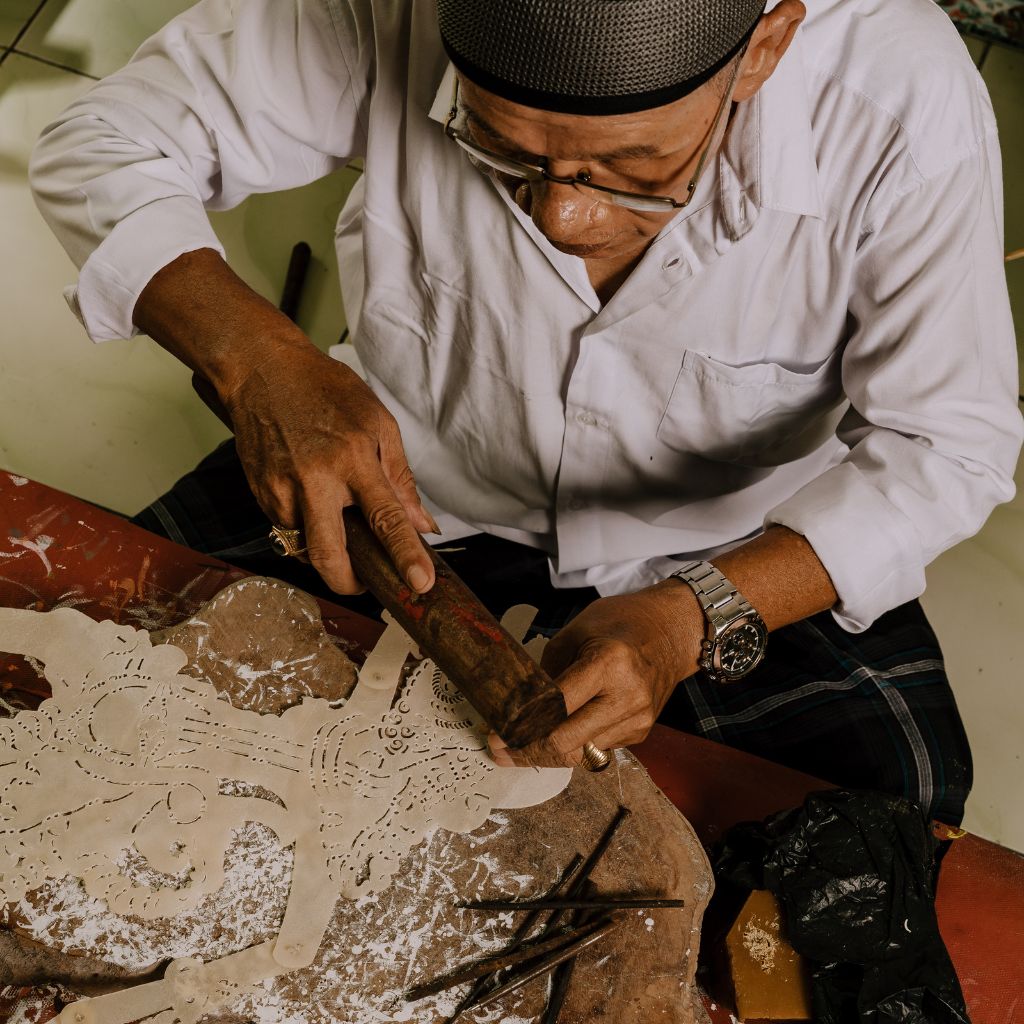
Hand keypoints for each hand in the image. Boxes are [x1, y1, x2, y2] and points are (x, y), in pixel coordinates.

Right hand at [222, 337, 438, 594]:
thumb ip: (400, 477)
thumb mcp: (378, 423)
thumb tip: (420, 524)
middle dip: (349, 583)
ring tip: (334, 510)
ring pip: (307, 547)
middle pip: (330, 557)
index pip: (386, 518)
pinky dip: (307, 526)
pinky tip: (311, 496)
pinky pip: (289, 529)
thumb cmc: (325, 391)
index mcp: (354, 459)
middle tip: (364, 582)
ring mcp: (282, 490)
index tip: (421, 584)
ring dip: (327, 546)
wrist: (262, 370)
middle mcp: (315, 480)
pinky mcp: (260, 495)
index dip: (405, 556)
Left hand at [488, 583, 703, 767]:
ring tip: (523, 744)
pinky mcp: (641, 732)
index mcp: (608, 663)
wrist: (672, 631)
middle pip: (566, 742)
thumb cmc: (621, 622)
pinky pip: (597, 748)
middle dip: (528, 751)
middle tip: (501, 751)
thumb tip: (520, 708)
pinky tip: (560, 733)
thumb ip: (547, 671)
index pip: (556, 708)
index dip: (521, 727)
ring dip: (549, 752)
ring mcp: (638, 719)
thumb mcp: (575, 631)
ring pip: (580, 754)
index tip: (497, 735)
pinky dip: (574, 745)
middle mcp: (627, 697)